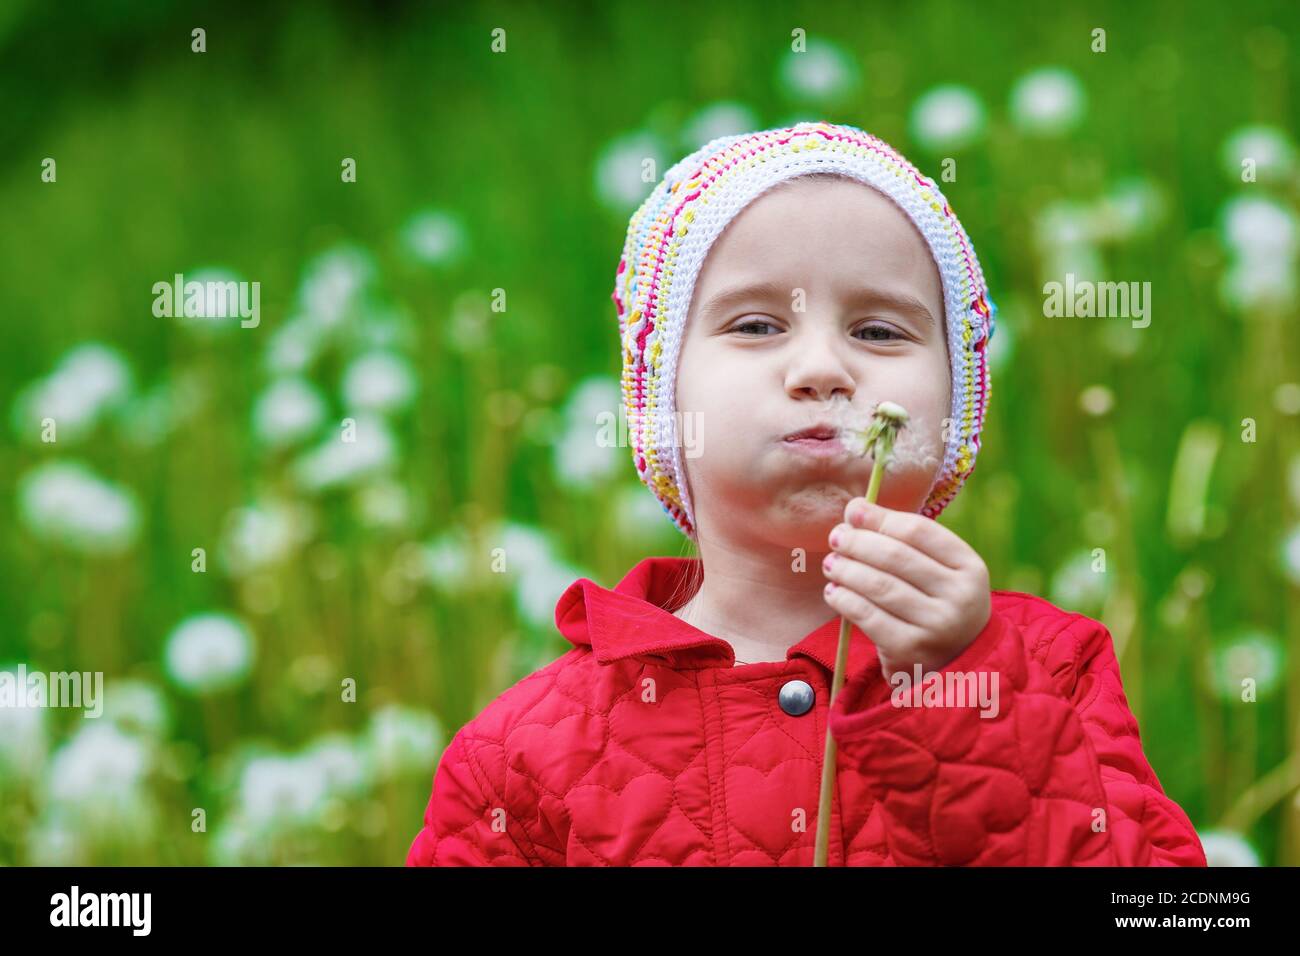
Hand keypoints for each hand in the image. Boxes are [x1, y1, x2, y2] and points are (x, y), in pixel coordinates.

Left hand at [822, 498, 990, 682]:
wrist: (956, 664)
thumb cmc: (937, 604)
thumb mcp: (939, 572)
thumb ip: (903, 541)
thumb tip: (856, 508)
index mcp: (969, 566)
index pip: (918, 531)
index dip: (881, 518)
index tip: (854, 511)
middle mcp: (959, 595)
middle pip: (896, 556)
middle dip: (858, 542)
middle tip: (836, 538)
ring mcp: (937, 625)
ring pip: (879, 585)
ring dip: (847, 570)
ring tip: (832, 564)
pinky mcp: (911, 649)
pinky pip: (867, 616)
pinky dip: (844, 600)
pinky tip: (834, 592)